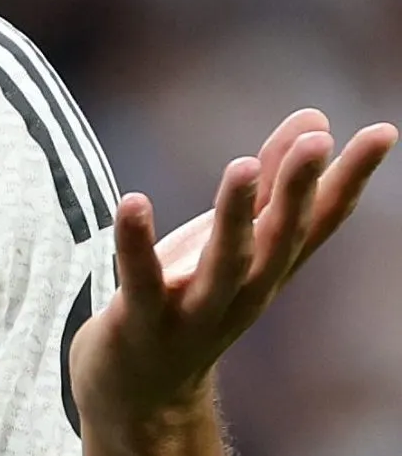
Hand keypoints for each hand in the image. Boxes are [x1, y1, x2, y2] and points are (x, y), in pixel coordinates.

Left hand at [68, 108, 397, 439]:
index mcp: (271, 266)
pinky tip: (133, 201)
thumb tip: (316, 119)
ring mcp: (197, 310)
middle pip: (281, 238)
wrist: (141, 389)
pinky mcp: (143, 321)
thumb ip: (270, 180)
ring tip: (242, 165)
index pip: (321, 219)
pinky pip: (141, 280)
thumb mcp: (234, 235)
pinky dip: (136, 242)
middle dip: (299, 190)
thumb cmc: (192, 294)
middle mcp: (246, 291)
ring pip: (226, 264)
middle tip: (318, 141)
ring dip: (235, 216)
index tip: (383, 132)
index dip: (352, 177)